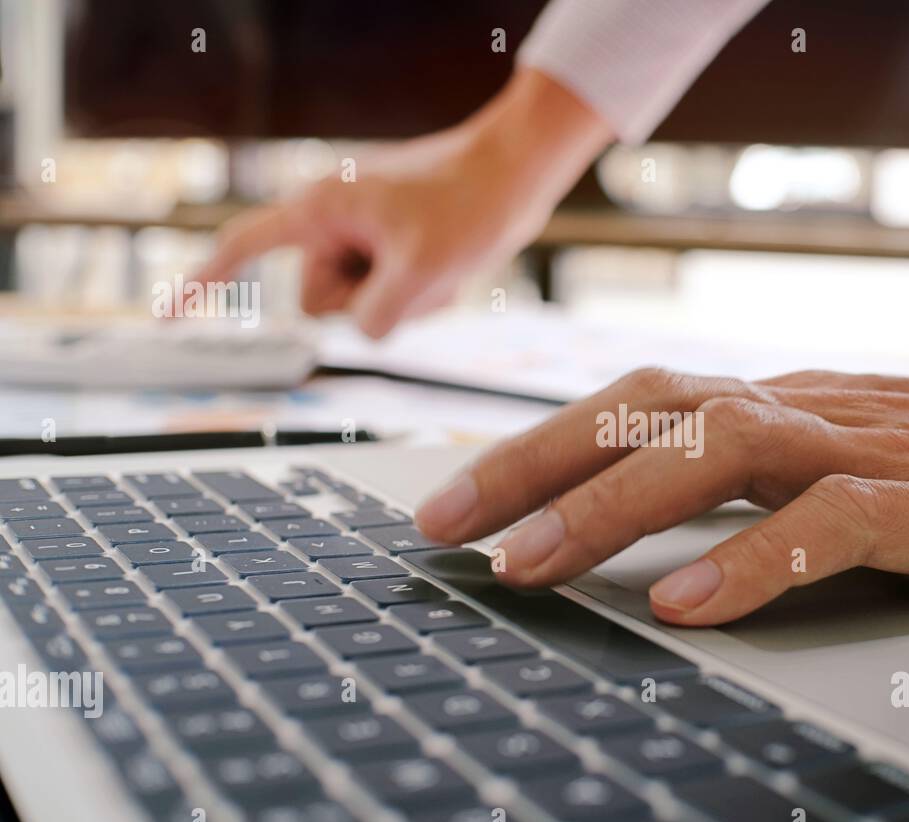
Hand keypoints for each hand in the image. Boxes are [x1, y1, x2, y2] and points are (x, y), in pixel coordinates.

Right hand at [195, 68, 612, 338]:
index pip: (246, 247)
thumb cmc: (470, 206)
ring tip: (439, 266)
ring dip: (400, 303)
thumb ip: (376, 317)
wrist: (517, 177)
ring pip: (360, 307)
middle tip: (413, 270)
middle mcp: (335, 222)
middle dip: (364, 303)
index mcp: (322, 209)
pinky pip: (389, 298)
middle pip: (318, 301)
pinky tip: (449, 271)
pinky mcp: (392, 250)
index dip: (205, 283)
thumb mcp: (421, 272)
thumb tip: (362, 335)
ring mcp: (364, 238)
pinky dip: (417, 297)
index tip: (170, 316)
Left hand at [414, 367, 908, 625]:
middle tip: (448, 529)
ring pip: (722, 448)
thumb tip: (624, 525)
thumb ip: (743, 483)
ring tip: (532, 564)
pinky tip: (688, 601)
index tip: (450, 502)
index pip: (635, 399)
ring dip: (613, 504)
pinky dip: (752, 558)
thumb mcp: (831, 463)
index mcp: (777, 404)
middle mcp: (805, 411)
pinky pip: (831, 522)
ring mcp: (868, 448)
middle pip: (650, 407)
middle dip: (537, 465)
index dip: (537, 443)